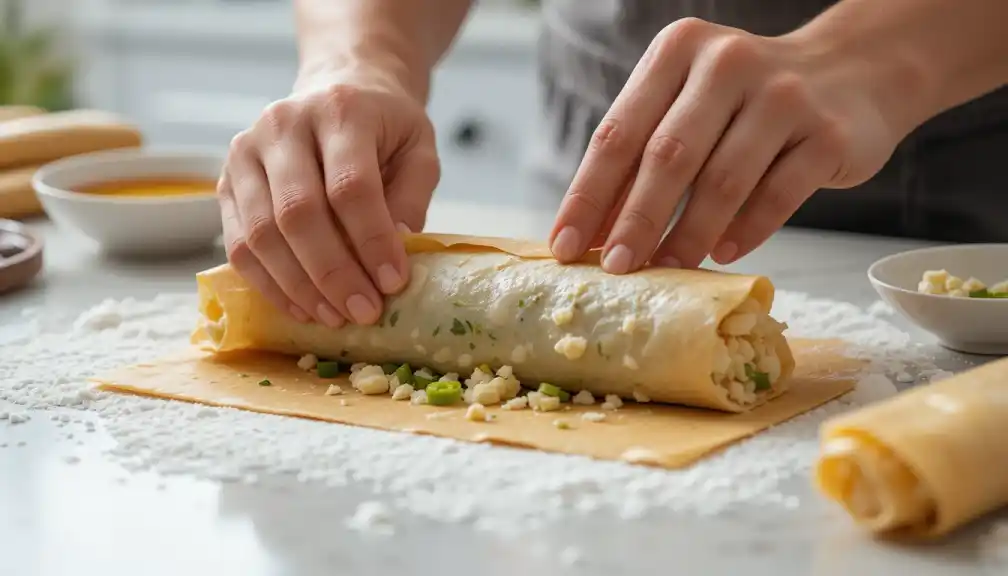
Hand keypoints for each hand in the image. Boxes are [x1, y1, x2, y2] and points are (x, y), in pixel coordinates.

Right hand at [218, 67, 439, 325]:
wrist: (339, 87)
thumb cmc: (385, 127)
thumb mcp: (419, 150)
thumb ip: (411, 197)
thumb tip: (395, 250)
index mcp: (340, 111)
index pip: (349, 185)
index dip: (371, 240)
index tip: (394, 282)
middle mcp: (283, 125)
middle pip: (298, 212)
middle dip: (333, 273)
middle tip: (364, 312)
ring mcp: (245, 152)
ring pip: (260, 233)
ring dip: (299, 287)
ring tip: (335, 318)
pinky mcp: (225, 182)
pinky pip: (237, 245)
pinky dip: (269, 285)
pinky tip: (302, 308)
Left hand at [549, 17, 907, 271]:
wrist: (852, 73)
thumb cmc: (746, 103)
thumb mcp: (688, 106)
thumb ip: (644, 156)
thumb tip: (594, 234)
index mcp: (677, 51)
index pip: (618, 132)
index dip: (587, 195)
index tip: (565, 246)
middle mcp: (727, 62)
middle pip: (668, 155)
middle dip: (634, 220)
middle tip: (616, 268)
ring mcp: (784, 95)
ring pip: (723, 179)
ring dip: (688, 235)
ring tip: (667, 269)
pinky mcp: (829, 133)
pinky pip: (778, 194)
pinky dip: (746, 230)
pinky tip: (723, 254)